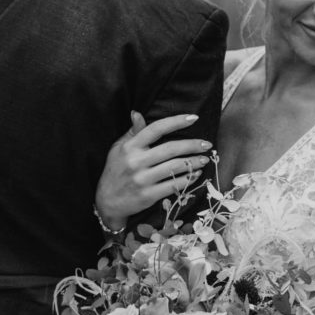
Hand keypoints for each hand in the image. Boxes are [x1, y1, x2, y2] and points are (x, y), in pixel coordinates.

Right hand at [94, 112, 212, 230]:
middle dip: (192, 145)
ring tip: (205, 159)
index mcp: (130, 147)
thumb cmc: (115, 171)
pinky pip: (173, 185)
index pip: (156, 129)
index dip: (176, 121)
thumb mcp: (119, 148)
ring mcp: (142, 179)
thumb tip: (137, 113)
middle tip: (207, 144)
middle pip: (171, 149)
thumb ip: (132, 132)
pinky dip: (187, 179)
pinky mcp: (148, 195)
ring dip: (193, 162)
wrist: (106, 202)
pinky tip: (196, 174)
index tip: (194, 118)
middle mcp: (136, 161)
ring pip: (175, 167)